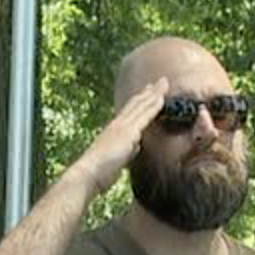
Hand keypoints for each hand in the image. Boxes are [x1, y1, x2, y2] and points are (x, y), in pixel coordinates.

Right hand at [67, 77, 169, 194]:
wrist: (89, 174)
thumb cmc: (99, 172)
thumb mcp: (117, 158)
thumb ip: (127, 150)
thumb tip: (136, 146)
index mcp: (114, 130)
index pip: (129, 111)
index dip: (140, 100)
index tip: (148, 91)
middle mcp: (117, 124)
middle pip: (136, 104)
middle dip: (149, 92)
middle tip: (160, 81)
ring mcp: (122, 127)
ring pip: (141, 106)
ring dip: (154, 93)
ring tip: (164, 82)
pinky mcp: (127, 132)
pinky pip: (143, 116)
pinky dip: (153, 106)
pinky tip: (161, 98)